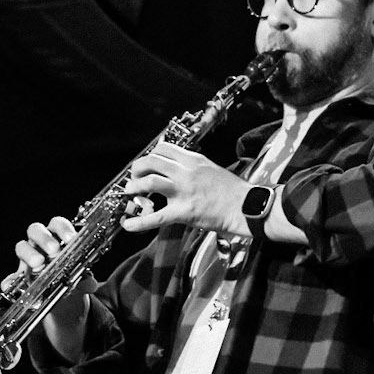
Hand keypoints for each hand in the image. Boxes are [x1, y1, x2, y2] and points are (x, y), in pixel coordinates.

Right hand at [2, 216, 96, 358]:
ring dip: (29, 253)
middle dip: (45, 238)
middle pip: (35, 230)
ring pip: (21, 247)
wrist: (62, 297)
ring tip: (38, 263)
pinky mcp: (17, 277)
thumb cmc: (70, 276)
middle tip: (54, 250)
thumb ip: (86, 280)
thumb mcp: (81, 278)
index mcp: (56, 237)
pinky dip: (10, 281)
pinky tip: (13, 286)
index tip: (71, 239)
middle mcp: (39, 244)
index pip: (57, 224)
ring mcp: (26, 259)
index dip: (63, 228)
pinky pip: (10, 278)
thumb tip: (90, 284)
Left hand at [122, 141, 248, 236]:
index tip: (146, 165)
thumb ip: (192, 165)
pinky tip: (127, 225)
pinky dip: (139, 222)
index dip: (150, 156)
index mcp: (193, 160)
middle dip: (137, 169)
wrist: (246, 206)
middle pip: (151, 161)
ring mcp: (184, 191)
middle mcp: (186, 171)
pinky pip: (156, 217)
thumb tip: (175, 163)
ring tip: (130, 194)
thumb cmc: (232, 191)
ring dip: (134, 187)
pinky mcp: (185, 212)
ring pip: (150, 182)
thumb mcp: (211, 168)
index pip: (163, 148)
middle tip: (134, 179)